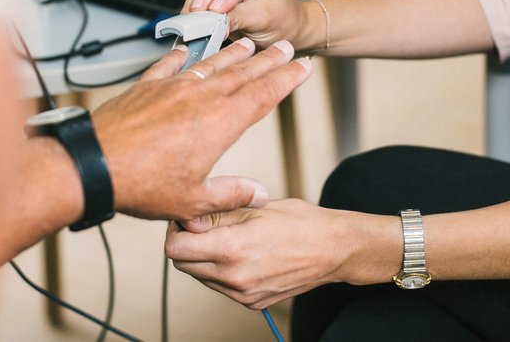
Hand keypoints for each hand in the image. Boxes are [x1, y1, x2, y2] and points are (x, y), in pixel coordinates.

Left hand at [91, 38, 312, 220]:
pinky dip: (181, 56)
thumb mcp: (192, 200)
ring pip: (211, 65)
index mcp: (219, 124)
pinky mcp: (146, 87)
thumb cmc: (140, 183)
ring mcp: (172, 88)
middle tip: (285, 48)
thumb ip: (229, 194)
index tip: (302, 66)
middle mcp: (199, 98)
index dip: (287, 79)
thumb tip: (257, 194)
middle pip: (244, 74)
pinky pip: (168, 65)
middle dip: (268, 60)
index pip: (263, 95)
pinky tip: (187, 51)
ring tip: (248, 45)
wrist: (94, 165)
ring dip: (233, 54)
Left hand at [165, 199, 399, 308]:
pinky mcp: (252, 302)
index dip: (176, 231)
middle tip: (203, 227)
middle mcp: (234, 277)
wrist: (333, 249)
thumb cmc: (299, 221)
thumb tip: (188, 217)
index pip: (176, 249)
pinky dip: (222, 271)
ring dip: (204, 258)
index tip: (188, 219)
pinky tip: (244, 254)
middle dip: (187, 244)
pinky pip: (221, 287)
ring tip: (228, 239)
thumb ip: (217, 215)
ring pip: (201, 276)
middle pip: (183, 265)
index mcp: (232, 249)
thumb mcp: (255, 207)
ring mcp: (243, 293)